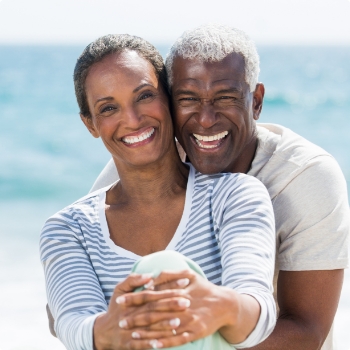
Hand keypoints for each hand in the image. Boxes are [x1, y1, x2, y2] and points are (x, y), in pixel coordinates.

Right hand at [93, 272, 190, 349]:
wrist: (104, 331)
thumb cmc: (116, 307)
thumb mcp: (119, 289)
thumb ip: (133, 280)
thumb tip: (150, 275)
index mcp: (131, 299)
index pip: (152, 291)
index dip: (168, 286)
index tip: (184, 281)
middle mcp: (131, 314)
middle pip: (152, 309)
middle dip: (169, 305)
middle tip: (186, 302)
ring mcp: (130, 330)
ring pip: (149, 327)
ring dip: (164, 325)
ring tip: (179, 321)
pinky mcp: (129, 344)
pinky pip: (141, 344)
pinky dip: (152, 343)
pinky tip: (165, 341)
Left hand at [117, 270, 237, 345]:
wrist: (225, 304)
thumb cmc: (204, 288)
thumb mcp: (189, 274)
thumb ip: (169, 275)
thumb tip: (151, 280)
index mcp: (177, 290)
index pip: (151, 294)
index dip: (134, 298)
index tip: (120, 301)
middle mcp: (180, 306)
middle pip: (154, 312)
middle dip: (136, 318)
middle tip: (120, 322)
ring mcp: (187, 321)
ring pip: (162, 328)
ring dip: (146, 332)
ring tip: (131, 335)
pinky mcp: (194, 332)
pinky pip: (176, 340)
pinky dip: (163, 343)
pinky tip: (152, 345)